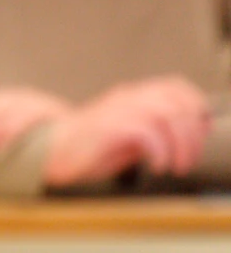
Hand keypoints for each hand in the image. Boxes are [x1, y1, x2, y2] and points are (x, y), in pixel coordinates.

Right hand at [43, 76, 212, 186]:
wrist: (51, 153)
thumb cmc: (91, 149)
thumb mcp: (132, 138)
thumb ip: (158, 131)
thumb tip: (194, 133)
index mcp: (132, 96)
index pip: (175, 86)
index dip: (196, 106)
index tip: (201, 131)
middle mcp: (126, 98)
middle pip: (177, 103)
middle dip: (193, 136)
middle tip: (187, 160)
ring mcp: (116, 110)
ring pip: (166, 115)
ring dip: (181, 145)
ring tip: (175, 166)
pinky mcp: (106, 126)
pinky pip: (146, 132)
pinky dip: (159, 151)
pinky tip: (156, 166)